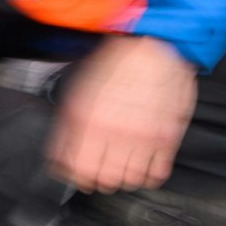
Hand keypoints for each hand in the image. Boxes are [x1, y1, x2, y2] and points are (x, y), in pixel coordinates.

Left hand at [47, 34, 196, 193]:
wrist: (154, 45)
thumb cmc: (115, 60)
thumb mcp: (78, 88)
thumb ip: (67, 123)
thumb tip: (59, 152)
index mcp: (88, 119)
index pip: (76, 168)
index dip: (73, 176)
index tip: (75, 174)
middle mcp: (115, 132)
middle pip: (103, 180)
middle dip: (97, 179)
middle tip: (98, 172)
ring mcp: (143, 137)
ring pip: (128, 180)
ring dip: (121, 178)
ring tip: (119, 169)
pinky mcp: (166, 138)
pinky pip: (156, 174)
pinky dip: (147, 175)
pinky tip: (141, 165)